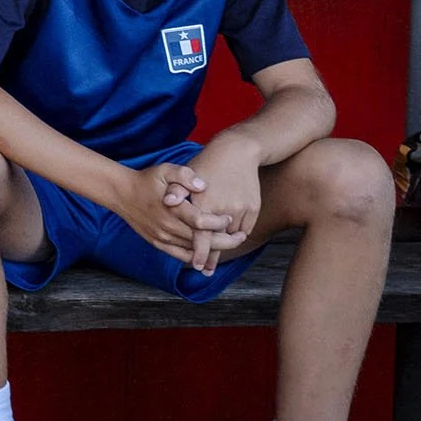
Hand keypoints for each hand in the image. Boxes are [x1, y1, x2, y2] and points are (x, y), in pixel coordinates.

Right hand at [105, 160, 238, 266]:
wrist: (121, 193)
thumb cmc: (147, 180)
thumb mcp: (165, 170)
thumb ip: (185, 175)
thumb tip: (203, 185)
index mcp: (172, 209)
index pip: (202, 221)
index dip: (220, 222)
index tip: (230, 218)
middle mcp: (167, 226)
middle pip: (202, 240)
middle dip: (225, 240)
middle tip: (240, 237)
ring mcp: (162, 237)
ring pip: (193, 250)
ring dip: (213, 250)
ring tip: (229, 244)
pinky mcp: (157, 243)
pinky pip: (180, 255)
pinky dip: (196, 256)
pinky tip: (208, 253)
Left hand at [170, 140, 264, 272]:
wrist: (237, 151)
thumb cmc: (206, 163)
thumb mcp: (185, 173)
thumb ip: (176, 190)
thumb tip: (167, 202)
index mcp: (205, 203)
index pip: (202, 236)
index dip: (200, 253)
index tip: (198, 266)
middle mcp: (225, 209)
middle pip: (220, 240)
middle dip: (213, 257)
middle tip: (207, 269)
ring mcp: (242, 209)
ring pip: (233, 235)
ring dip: (225, 246)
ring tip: (214, 258)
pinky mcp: (253, 208)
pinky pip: (245, 228)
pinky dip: (237, 234)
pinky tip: (229, 239)